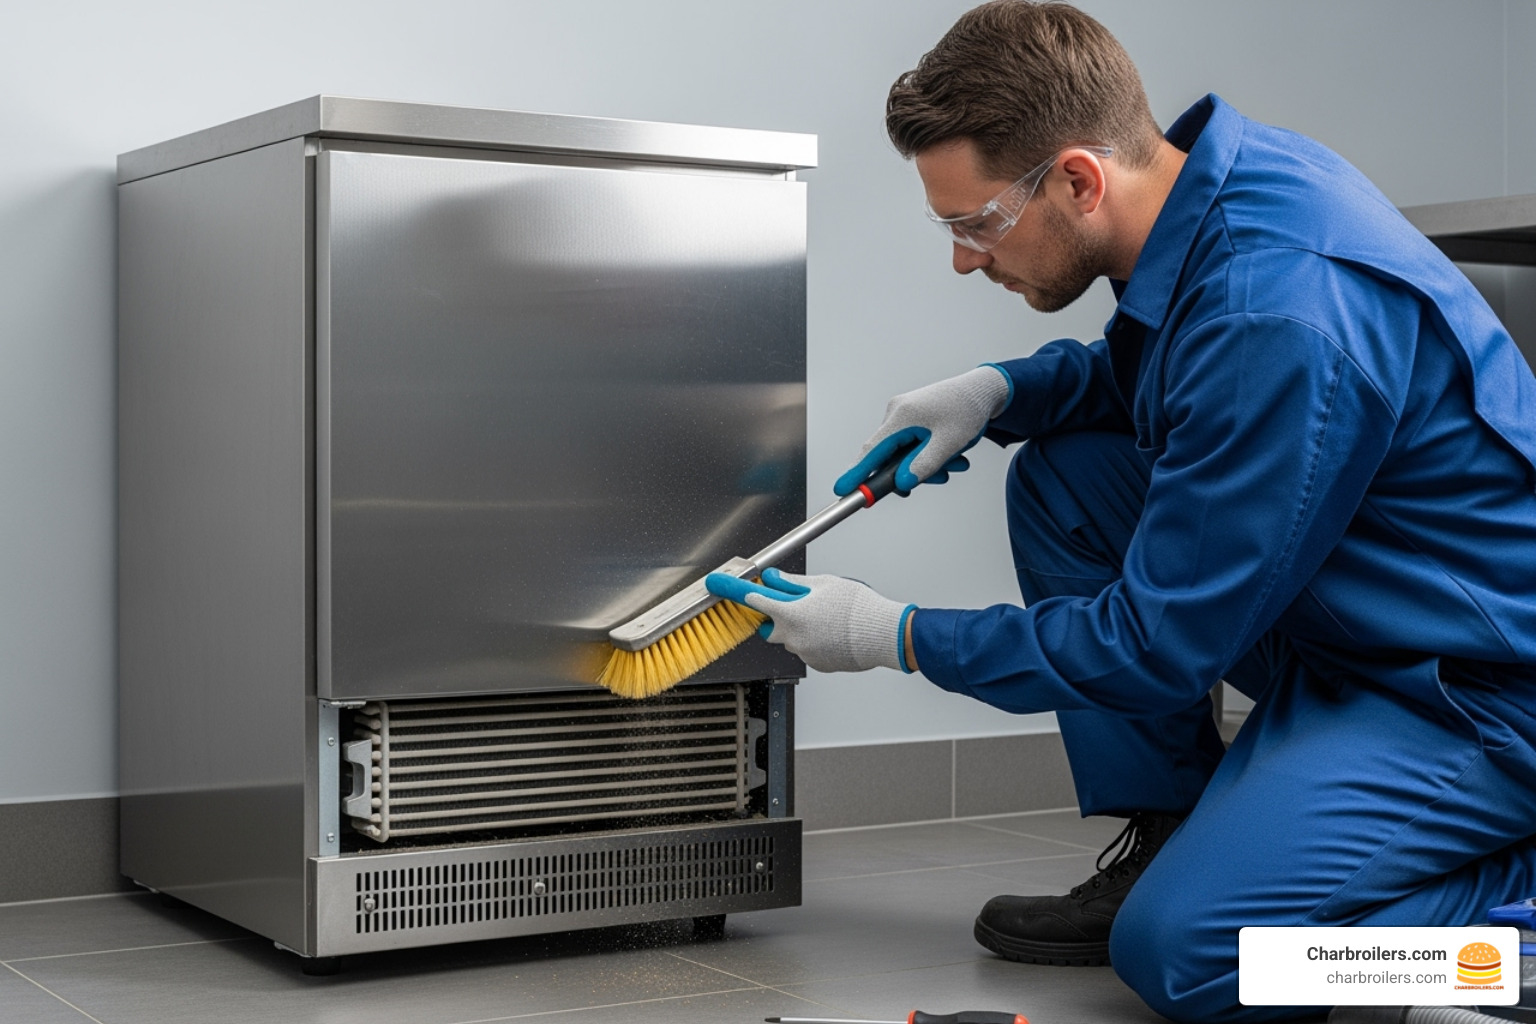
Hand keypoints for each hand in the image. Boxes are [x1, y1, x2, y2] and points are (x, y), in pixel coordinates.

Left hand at [705, 568, 915, 673]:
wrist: (883, 634)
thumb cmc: (857, 607)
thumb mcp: (823, 584)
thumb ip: (793, 584)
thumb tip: (772, 579)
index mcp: (790, 613)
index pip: (752, 599)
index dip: (731, 590)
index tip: (715, 584)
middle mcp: (792, 637)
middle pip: (769, 625)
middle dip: (776, 615)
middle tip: (796, 604)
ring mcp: (804, 653)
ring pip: (790, 638)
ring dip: (800, 627)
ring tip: (828, 617)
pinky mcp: (817, 664)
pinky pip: (807, 649)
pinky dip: (814, 640)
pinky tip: (834, 632)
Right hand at [833, 365, 1011, 495]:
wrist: (982, 390)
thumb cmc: (967, 411)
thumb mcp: (949, 443)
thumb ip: (924, 465)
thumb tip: (902, 484)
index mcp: (901, 416)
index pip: (872, 451)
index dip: (856, 473)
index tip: (841, 490)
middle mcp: (897, 414)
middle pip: (890, 456)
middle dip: (913, 471)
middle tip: (942, 477)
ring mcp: (904, 415)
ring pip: (904, 453)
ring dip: (928, 463)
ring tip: (957, 462)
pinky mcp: (912, 419)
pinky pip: (912, 445)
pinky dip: (929, 454)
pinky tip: (952, 455)